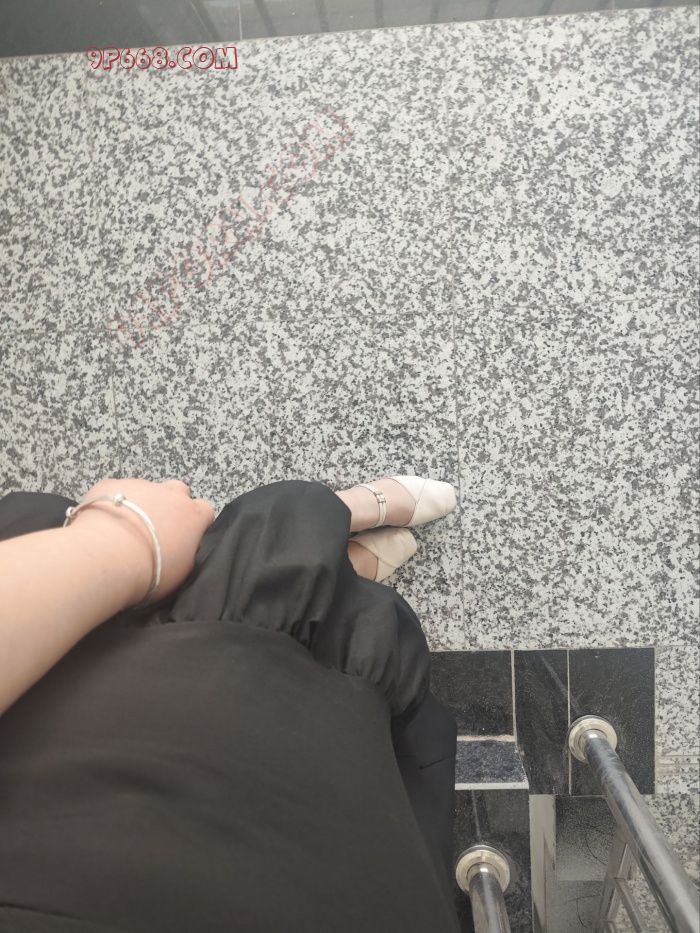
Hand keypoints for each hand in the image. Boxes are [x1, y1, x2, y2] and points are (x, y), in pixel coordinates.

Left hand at [66, 478, 215, 608]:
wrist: (107, 557)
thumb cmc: (150, 570)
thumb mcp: (182, 571)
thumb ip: (187, 553)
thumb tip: (182, 548)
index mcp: (192, 515)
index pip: (205, 511)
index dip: (197, 523)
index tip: (186, 537)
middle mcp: (170, 494)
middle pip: (178, 492)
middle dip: (171, 506)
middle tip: (156, 530)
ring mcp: (140, 485)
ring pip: (145, 491)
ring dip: (139, 506)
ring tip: (124, 531)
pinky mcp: (110, 485)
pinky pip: (114, 491)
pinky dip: (111, 504)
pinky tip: (102, 524)